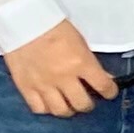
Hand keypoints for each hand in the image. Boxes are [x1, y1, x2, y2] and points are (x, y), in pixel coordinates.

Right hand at [2, 19, 116, 115]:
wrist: (23, 22)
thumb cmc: (54, 27)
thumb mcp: (80, 41)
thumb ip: (91, 62)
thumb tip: (104, 78)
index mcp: (81, 63)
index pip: (103, 86)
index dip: (110, 92)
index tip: (109, 92)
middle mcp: (63, 77)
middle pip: (82, 104)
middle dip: (88, 104)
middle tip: (87, 100)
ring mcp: (43, 84)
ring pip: (61, 110)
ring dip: (69, 110)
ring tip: (69, 104)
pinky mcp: (25, 87)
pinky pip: (39, 108)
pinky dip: (47, 108)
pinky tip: (50, 103)